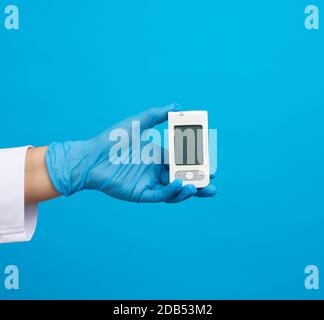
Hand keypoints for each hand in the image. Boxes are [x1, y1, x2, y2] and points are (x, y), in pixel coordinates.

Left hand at [45, 104, 216, 202]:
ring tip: (200, 186)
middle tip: (213, 181)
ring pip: (174, 189)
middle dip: (198, 181)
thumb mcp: (138, 122)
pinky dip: (171, 191)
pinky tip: (180, 183)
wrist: (91, 156)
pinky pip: (160, 195)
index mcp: (157, 156)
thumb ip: (158, 114)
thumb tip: (179, 105)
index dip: (196, 162)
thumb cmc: (113, 138)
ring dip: (188, 189)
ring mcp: (149, 183)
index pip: (182, 160)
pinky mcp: (140, 194)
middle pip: (182, 177)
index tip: (210, 161)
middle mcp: (155, 171)